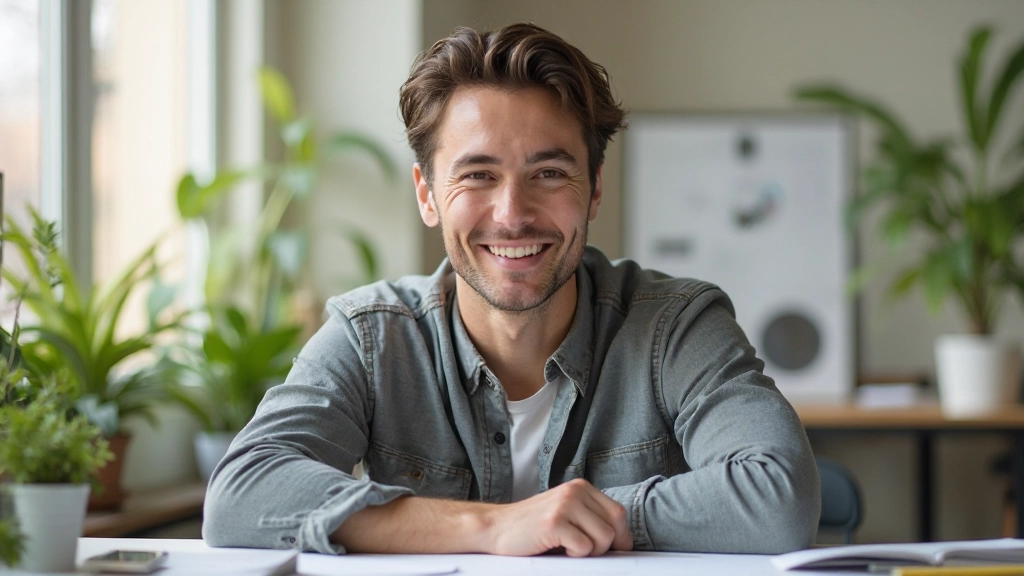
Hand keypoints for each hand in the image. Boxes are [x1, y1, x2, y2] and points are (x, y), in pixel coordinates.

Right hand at [482, 478, 632, 556]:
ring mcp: (565, 505)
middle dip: (604, 546)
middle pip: (614, 526)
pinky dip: (574, 555)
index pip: (618, 512)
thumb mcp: (565, 512)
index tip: (614, 549)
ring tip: (568, 548)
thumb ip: (589, 517)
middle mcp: (574, 492)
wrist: (496, 527)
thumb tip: (621, 540)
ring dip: (589, 552)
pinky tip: (558, 549)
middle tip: (583, 550)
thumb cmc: (531, 526)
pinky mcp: (555, 522)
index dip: (621, 535)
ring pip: (604, 538)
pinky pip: (584, 547)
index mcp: (580, 487)